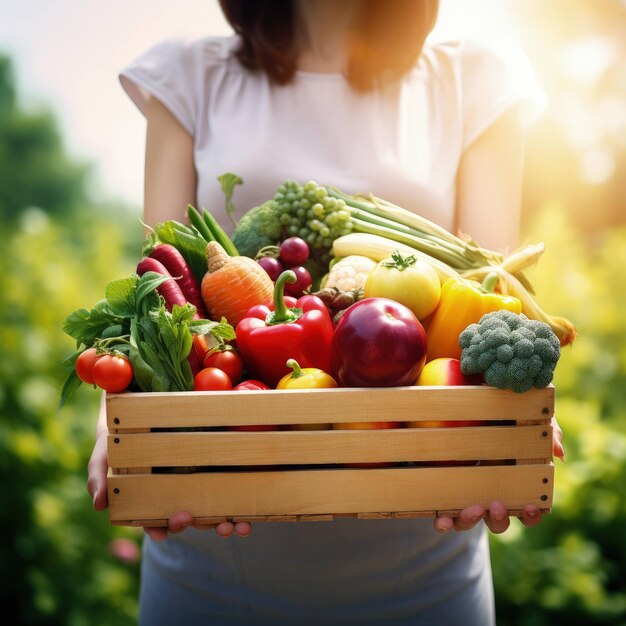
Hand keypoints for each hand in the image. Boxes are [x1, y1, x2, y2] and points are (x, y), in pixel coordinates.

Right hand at [87, 394, 251, 540]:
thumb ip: (99, 476)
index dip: (160, 528)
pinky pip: (227, 489)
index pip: (153, 520)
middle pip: (188, 517)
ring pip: (210, 510)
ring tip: (238, 527)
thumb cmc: (119, 436)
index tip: (164, 532)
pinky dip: (240, 505)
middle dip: (202, 525)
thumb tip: (99, 505)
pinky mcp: (213, 467)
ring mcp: (194, 483)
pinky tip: (250, 513)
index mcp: (148, 497)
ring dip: (225, 523)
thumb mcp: (104, 452)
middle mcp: (173, 494)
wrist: (140, 404)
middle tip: (216, 527)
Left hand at [433, 415, 564, 533]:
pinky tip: (442, 522)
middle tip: (497, 505)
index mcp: (512, 484)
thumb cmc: (506, 412)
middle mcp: (488, 494)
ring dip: (471, 521)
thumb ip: (548, 431)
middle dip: (499, 519)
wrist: (467, 398)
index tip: (531, 506)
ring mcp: (464, 493)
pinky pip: (442, 514)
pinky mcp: (442, 489)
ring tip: (473, 509)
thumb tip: (558, 452)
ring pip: (469, 522)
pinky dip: (444, 523)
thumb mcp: (529, 418)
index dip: (531, 516)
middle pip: (498, 522)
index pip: (526, 510)